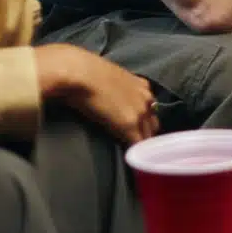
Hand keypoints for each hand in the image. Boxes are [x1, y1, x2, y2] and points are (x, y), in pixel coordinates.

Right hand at [33, 44, 158, 144]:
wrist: (78, 72)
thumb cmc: (84, 71)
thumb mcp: (108, 78)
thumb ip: (116, 89)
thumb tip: (108, 99)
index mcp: (142, 86)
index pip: (150, 110)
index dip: (143, 122)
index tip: (136, 131)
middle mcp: (146, 98)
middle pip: (153, 124)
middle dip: (145, 134)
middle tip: (133, 146)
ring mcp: (140, 112)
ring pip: (148, 136)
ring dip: (141, 145)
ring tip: (133, 156)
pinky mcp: (130, 125)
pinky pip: (138, 145)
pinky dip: (134, 154)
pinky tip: (129, 161)